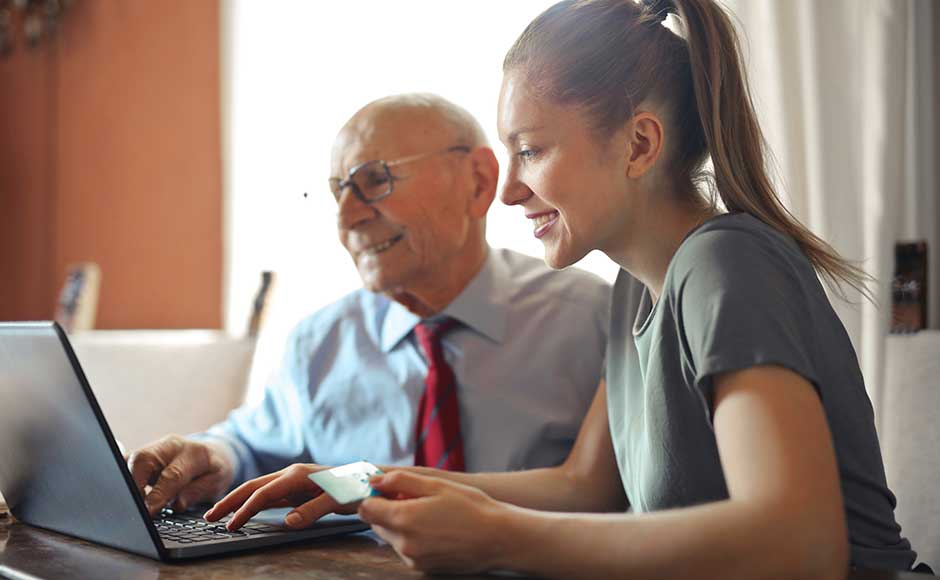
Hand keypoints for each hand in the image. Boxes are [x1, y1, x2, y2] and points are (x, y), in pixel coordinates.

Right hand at [127, 435, 235, 515]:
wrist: (212, 453)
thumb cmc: (214, 469)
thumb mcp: (217, 482)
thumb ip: (197, 491)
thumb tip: (178, 504)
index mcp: (193, 452)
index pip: (172, 474)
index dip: (158, 495)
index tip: (148, 512)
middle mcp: (170, 446)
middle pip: (143, 460)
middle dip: (134, 485)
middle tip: (133, 509)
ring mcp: (154, 448)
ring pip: (131, 460)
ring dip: (126, 483)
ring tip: (128, 505)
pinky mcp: (142, 455)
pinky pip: (126, 463)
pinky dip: (123, 478)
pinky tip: (123, 494)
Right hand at [204, 464, 355, 530]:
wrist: (369, 479)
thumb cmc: (355, 487)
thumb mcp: (338, 500)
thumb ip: (313, 510)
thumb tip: (288, 522)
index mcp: (297, 475)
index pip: (263, 494)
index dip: (245, 510)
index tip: (231, 525)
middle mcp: (291, 474)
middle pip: (252, 487)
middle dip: (229, 501)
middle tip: (208, 517)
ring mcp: (292, 481)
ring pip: (258, 490)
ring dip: (237, 501)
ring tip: (219, 515)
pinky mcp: (296, 488)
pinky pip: (268, 495)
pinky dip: (252, 503)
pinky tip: (244, 511)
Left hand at [358, 471, 510, 573]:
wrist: (498, 539)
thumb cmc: (471, 508)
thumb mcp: (436, 485)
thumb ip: (400, 481)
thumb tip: (375, 480)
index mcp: (404, 519)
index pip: (366, 508)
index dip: (374, 495)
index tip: (387, 488)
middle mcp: (404, 544)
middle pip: (377, 523)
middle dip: (388, 509)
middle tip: (413, 498)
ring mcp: (413, 559)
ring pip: (391, 537)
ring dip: (400, 524)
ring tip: (429, 513)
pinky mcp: (422, 568)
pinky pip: (405, 549)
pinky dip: (412, 537)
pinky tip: (435, 528)